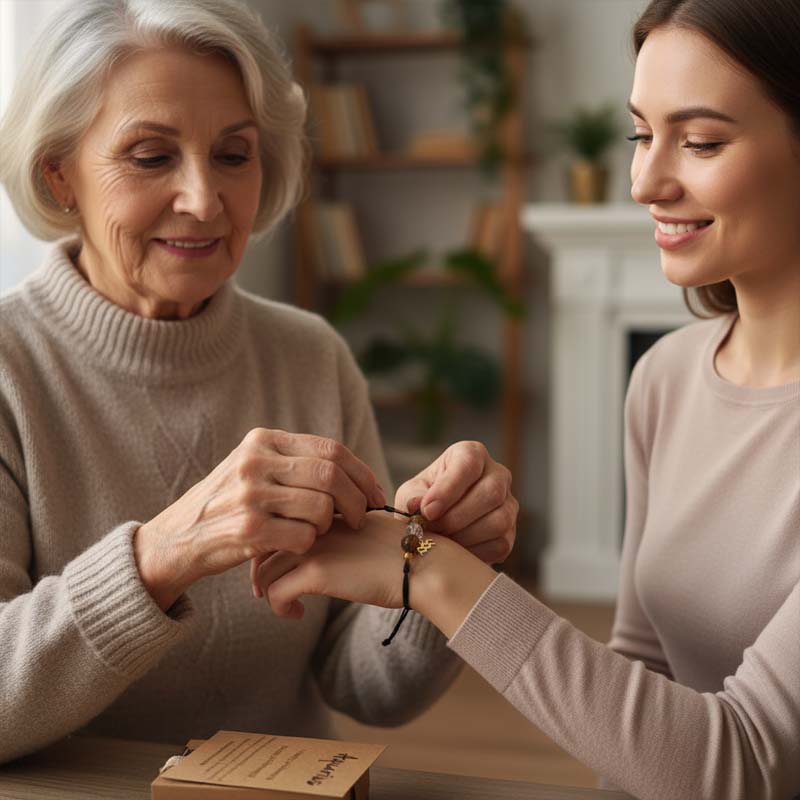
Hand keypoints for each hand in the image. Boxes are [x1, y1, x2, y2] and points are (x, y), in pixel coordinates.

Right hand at [134, 428, 385, 610]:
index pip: (331, 449)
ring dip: (328, 526)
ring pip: (321, 508)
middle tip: (359, 520)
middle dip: (356, 502)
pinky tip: (296, 547)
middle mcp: (255, 461)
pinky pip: (303, 537)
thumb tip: (352, 470)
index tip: (375, 494)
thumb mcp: (253, 467)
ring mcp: (250, 495)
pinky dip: (308, 546)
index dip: (361, 473)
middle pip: (331, 476)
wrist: (177, 538)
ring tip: (317, 533)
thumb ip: (294, 461)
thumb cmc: (227, 504)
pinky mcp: (247, 530)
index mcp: (263, 440)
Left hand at [253, 513, 408, 617]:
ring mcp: (314, 545)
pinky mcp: (316, 572)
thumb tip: (329, 550)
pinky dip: (280, 607)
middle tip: (263, 589)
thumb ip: (342, 533)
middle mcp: (315, 522)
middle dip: (261, 567)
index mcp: (327, 508)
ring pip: (266, 568)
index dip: (273, 542)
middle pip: (266, 541)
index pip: (283, 519)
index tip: (274, 564)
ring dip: (268, 590)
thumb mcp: (367, 531)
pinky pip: (276, 592)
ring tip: (285, 604)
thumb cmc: (403, 553)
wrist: (422, 565)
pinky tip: (297, 614)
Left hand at [395, 441, 517, 563]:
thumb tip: (416, 505)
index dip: (448, 489)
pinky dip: (474, 551)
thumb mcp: (412, 493)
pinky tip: (455, 549)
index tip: (427, 510)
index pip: (469, 464)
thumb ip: (412, 496)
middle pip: (490, 493)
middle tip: (432, 529)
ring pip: (499, 520)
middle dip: (456, 517)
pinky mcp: (510, 533)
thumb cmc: (425, 500)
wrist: (437, 525)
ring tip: (441, 539)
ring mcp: (508, 504)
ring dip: (464, 536)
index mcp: (472, 454)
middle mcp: (497, 474)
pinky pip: (500, 544)